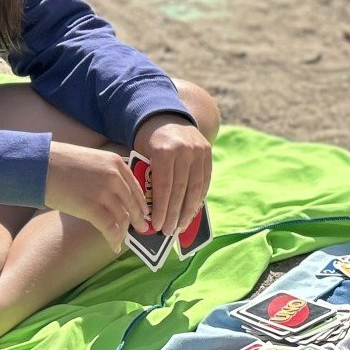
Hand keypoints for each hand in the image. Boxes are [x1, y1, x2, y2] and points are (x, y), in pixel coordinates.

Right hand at [45, 141, 143, 250]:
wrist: (39, 165)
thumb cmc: (59, 162)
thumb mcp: (91, 160)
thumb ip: (105, 173)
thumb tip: (111, 194)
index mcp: (116, 163)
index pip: (135, 187)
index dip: (140, 203)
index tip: (144, 213)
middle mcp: (115, 177)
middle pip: (132, 204)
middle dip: (137, 219)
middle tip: (140, 229)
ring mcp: (105, 192)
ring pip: (122, 217)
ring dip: (123, 231)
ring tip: (122, 239)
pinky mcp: (92, 207)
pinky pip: (110, 228)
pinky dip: (113, 239)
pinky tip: (114, 245)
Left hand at [133, 112, 213, 236]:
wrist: (165, 117)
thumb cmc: (147, 143)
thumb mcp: (141, 156)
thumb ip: (146, 179)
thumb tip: (148, 212)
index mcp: (164, 151)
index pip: (164, 186)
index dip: (161, 208)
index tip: (156, 225)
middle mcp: (184, 150)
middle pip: (180, 189)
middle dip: (173, 213)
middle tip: (167, 231)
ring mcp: (199, 151)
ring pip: (196, 187)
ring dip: (188, 210)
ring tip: (180, 226)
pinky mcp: (208, 152)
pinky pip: (205, 180)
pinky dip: (198, 198)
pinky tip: (191, 212)